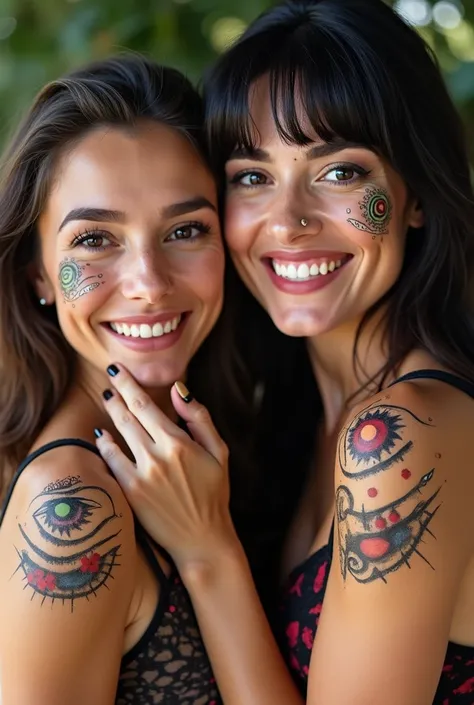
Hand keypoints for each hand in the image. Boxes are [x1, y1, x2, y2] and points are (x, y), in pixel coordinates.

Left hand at [95, 364, 235, 568]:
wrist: (203, 539)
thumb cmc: (214, 494)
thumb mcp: (219, 452)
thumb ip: (199, 418)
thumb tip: (178, 390)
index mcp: (179, 443)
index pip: (145, 404)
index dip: (128, 384)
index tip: (117, 370)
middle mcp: (157, 456)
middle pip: (128, 414)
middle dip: (116, 391)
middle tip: (108, 376)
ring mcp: (141, 475)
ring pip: (118, 434)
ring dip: (110, 412)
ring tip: (107, 398)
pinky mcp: (130, 492)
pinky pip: (111, 461)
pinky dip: (104, 445)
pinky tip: (102, 435)